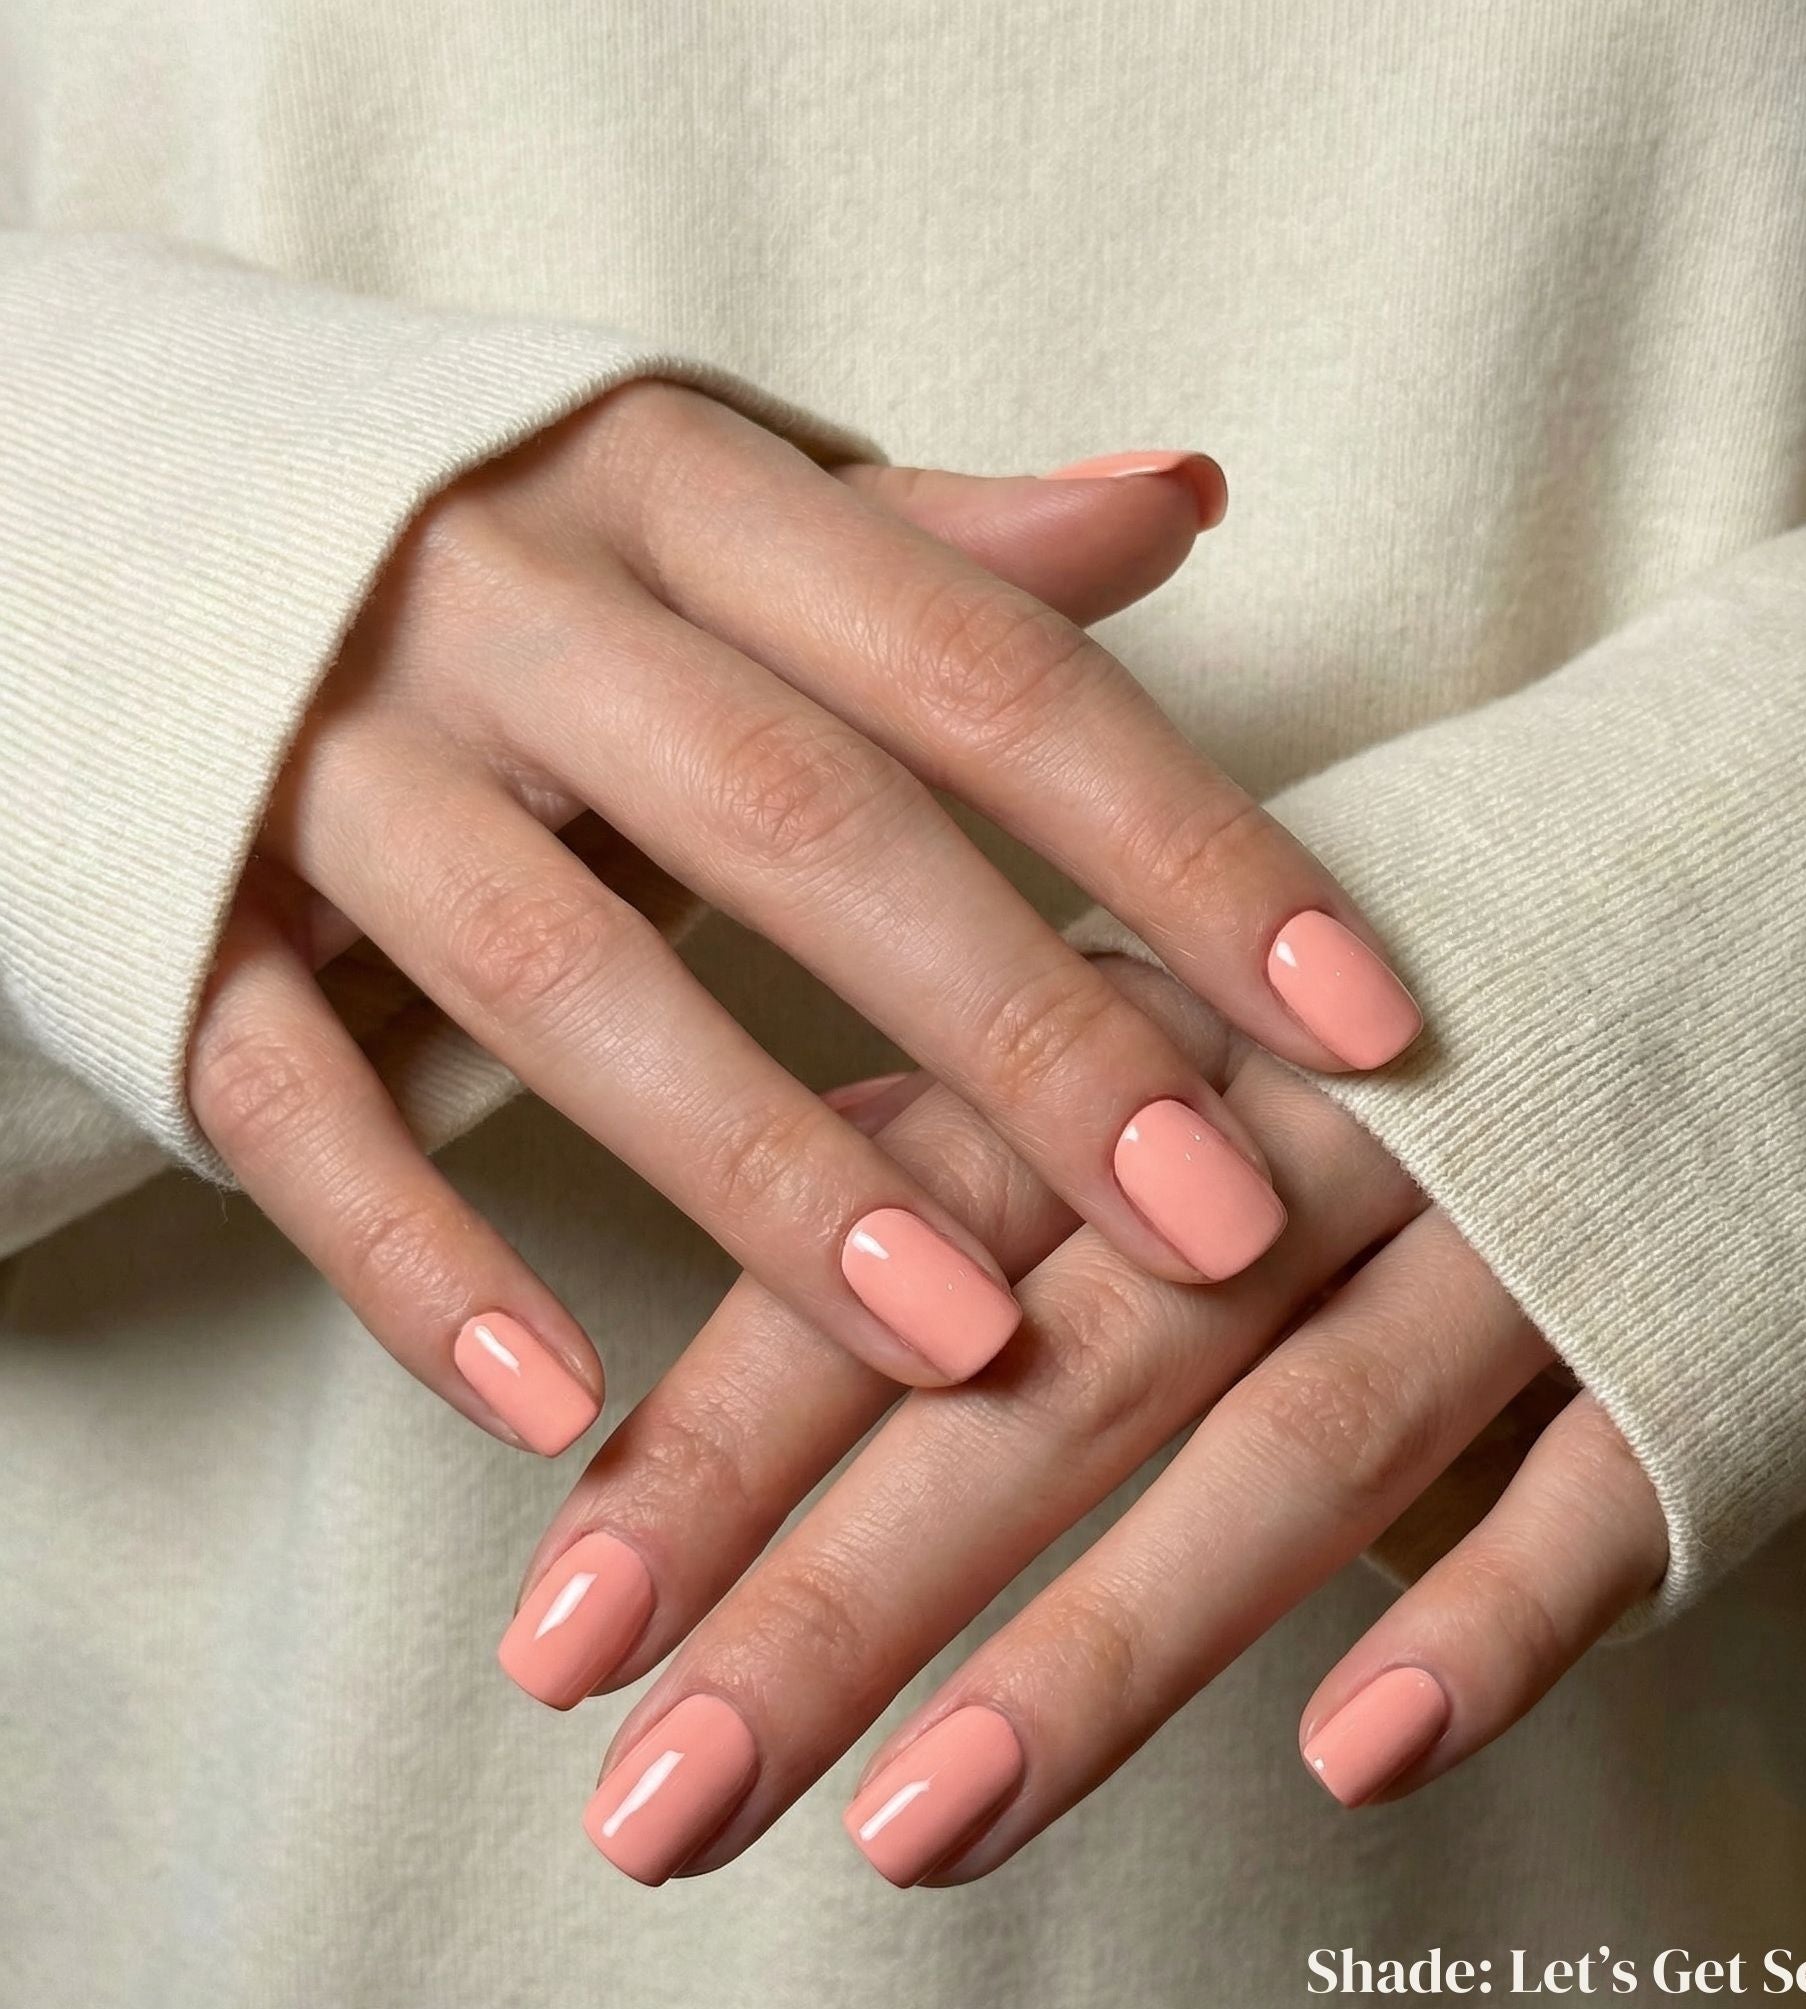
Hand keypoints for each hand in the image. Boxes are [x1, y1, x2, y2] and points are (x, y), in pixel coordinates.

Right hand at [185, 386, 1423, 1452]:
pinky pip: (294, 1098)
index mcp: (680, 498)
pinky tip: (559, 1403)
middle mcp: (507, 604)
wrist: (117, 515)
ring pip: (560, 970)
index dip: (1188, 846)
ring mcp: (327, 759)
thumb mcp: (725, 513)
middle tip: (1218, 1231)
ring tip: (961, 1351)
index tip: (1369, 1022)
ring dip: (767, 1174)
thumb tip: (1188, 496)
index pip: (986, 669)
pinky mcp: (184, 914)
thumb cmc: (522, 558)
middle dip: (1026, 1033)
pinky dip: (416, 1255)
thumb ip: (943, 542)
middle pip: (801, 822)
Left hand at [505, 956, 1664, 1885]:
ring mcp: (1516, 1213)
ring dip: (1107, 1641)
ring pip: (1294, 1433)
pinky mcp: (1699, 1305)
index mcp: (1164, 1030)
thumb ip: (1018, 1111)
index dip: (725, 1436)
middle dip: (838, 1592)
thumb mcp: (1208, 980)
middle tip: (654, 1804)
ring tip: (917, 1830)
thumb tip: (818, 1262)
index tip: (559, 1637)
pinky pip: (1600, 1477)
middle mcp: (1310, 1125)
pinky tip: (1359, 1761)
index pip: (901, 1240)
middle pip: (1052, 1363)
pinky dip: (1488, 1611)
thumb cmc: (1439, 961)